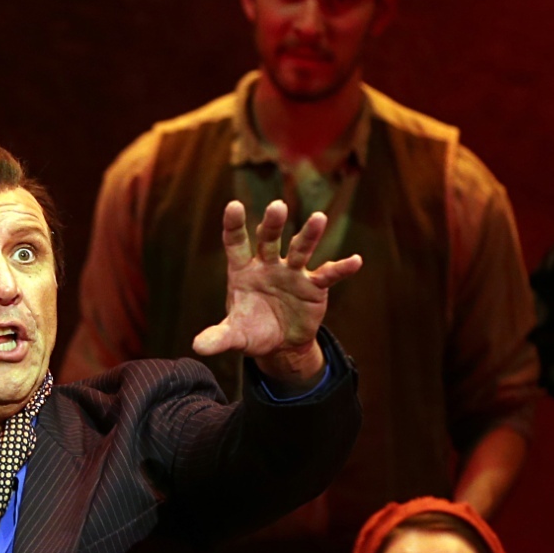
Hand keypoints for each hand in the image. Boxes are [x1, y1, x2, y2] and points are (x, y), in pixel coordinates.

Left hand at [190, 199, 361, 389]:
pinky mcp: (314, 285)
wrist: (281, 345)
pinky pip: (328, 274)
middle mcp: (267, 264)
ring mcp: (292, 272)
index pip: (236, 243)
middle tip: (278, 207)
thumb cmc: (253, 332)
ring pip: (301, 249)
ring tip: (319, 218)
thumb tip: (198, 347)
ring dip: (309, 234)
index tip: (234, 206)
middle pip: (269, 239)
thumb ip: (218, 337)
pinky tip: (355, 261)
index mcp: (243, 270)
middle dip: (272, 224)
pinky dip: (341, 268)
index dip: (234, 225)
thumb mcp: (235, 336)